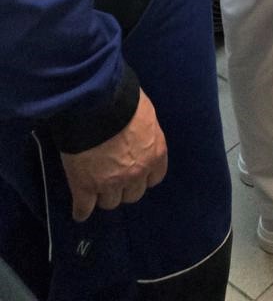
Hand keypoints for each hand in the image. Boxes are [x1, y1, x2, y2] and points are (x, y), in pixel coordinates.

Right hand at [60, 90, 166, 220]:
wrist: (96, 103)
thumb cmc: (124, 99)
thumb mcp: (144, 114)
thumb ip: (143, 132)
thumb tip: (136, 132)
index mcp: (155, 153)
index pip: (154, 178)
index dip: (143, 176)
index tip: (134, 174)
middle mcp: (136, 173)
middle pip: (132, 194)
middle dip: (123, 187)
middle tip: (112, 177)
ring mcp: (111, 183)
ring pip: (109, 202)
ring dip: (103, 195)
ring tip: (95, 188)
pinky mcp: (85, 187)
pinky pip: (84, 209)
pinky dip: (81, 211)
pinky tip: (80, 211)